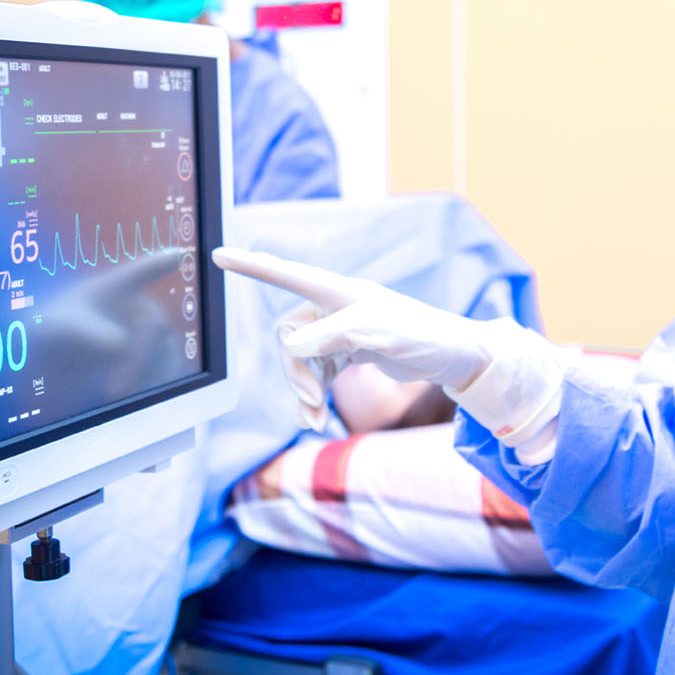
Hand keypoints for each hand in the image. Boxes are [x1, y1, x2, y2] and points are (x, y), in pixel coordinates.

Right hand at [212, 248, 565, 443]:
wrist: (455, 356)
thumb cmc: (424, 336)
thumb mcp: (381, 335)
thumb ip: (335, 336)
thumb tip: (293, 347)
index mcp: (341, 293)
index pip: (289, 274)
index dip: (253, 267)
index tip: (220, 255)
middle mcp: (337, 307)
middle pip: (290, 334)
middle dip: (295, 371)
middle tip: (314, 402)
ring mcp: (342, 329)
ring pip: (301, 357)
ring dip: (303, 388)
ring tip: (315, 419)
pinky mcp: (350, 350)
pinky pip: (316, 370)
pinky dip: (314, 393)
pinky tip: (318, 418)